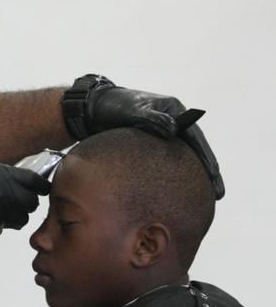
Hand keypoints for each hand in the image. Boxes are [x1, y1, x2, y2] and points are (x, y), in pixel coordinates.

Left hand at [86, 85, 224, 198]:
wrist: (89, 110)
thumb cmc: (110, 107)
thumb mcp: (130, 110)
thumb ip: (151, 118)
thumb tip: (173, 129)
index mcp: (172, 109)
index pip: (195, 136)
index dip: (206, 157)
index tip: (213, 175)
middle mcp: (171, 120)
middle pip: (194, 149)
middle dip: (207, 171)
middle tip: (217, 194)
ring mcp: (161, 133)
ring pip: (182, 157)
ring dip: (193, 176)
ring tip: (204, 199)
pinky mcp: (150, 144)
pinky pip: (166, 162)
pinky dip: (174, 176)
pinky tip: (175, 194)